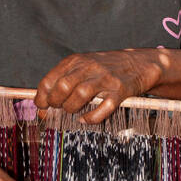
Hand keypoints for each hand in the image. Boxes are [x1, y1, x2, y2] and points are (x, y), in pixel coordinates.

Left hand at [34, 49, 163, 122]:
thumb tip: (41, 106)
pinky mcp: (120, 91)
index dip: (42, 96)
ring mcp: (106, 79)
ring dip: (72, 108)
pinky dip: (91, 117)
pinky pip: (103, 108)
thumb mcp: (83, 67)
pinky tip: (86, 119)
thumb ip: (63, 81)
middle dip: (56, 102)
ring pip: (81, 94)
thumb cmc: (105, 69)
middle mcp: (90, 67)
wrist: (139, 63)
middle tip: (60, 108)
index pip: (50, 80)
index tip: (42, 106)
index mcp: (77, 61)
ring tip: (73, 111)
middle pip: (63, 86)